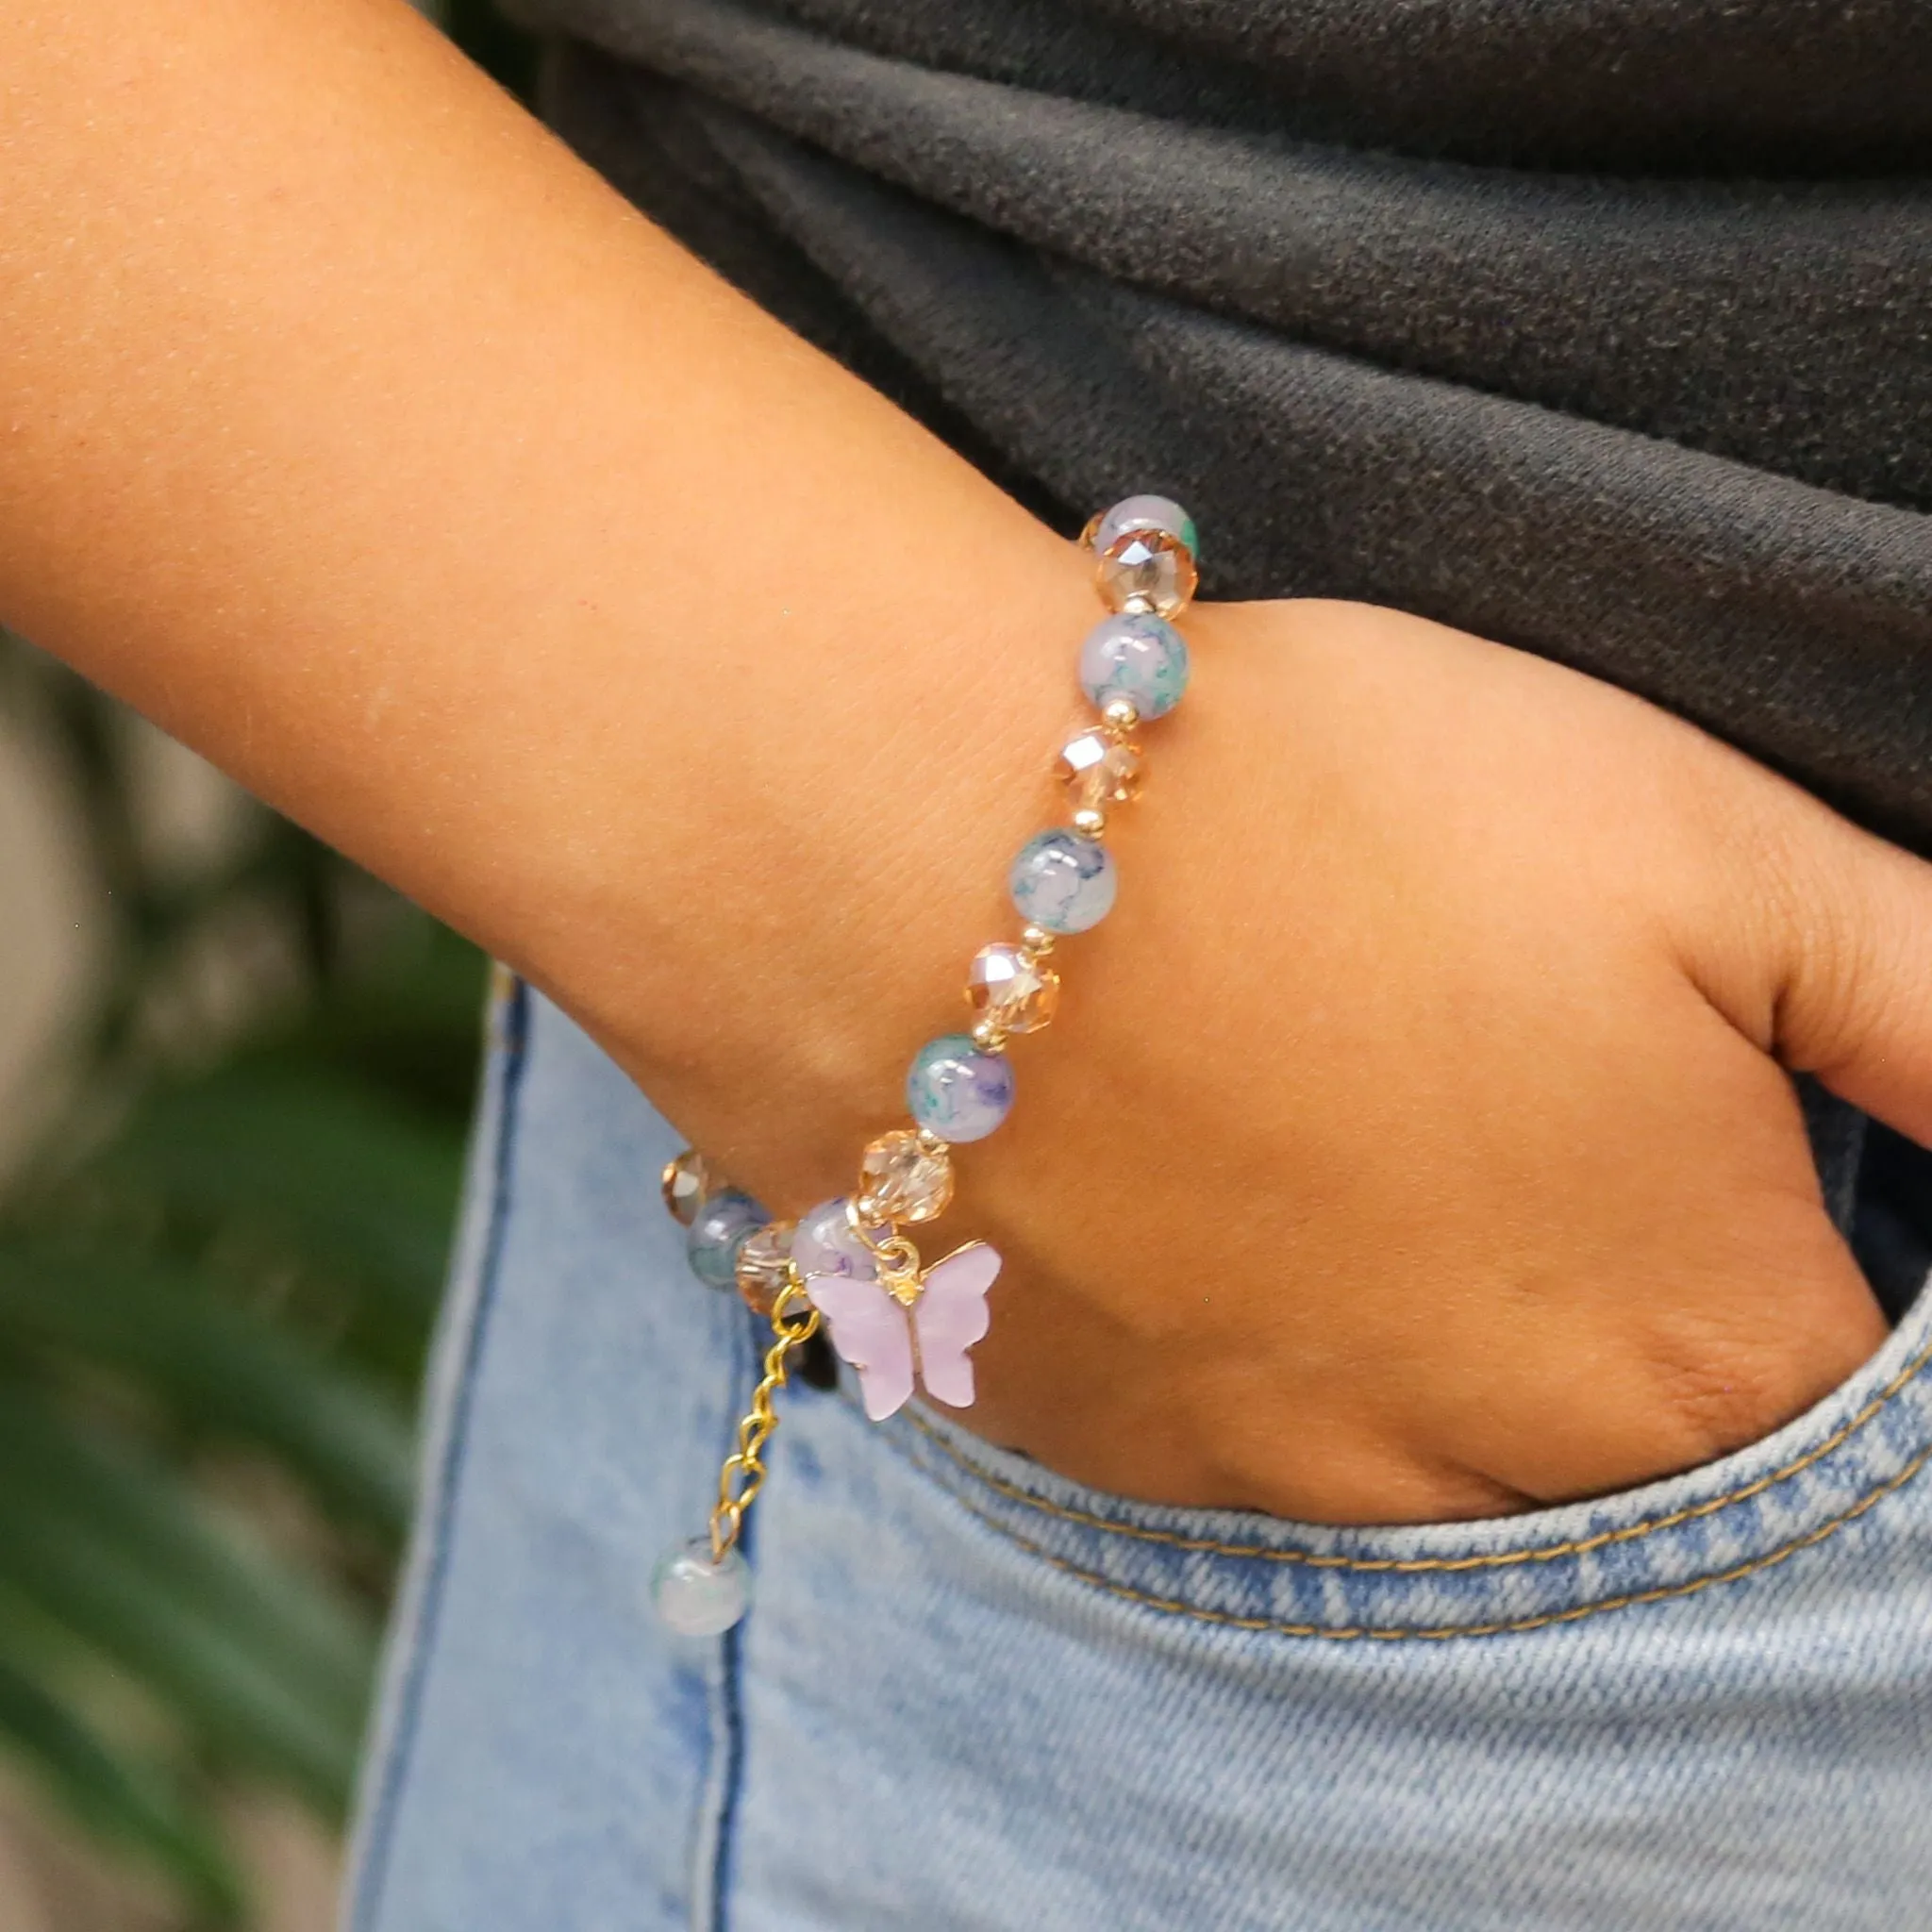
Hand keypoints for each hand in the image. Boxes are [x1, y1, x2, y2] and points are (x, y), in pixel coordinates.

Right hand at [942, 596, 1930, 1521]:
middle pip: (1627, 1455)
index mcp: (1691, 1348)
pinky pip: (1231, 1435)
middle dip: (1606, 1305)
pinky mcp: (1099, 1445)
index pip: (1848, 1403)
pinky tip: (1201, 1177)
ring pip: (1423, 1461)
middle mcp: (1492, 1475)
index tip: (1695, 1133)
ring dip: (1425, 1329)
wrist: (928, 850)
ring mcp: (1275, 1480)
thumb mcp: (1714, 854)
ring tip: (1347, 1134)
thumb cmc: (1337, 816)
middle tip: (1498, 1113)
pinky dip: (1249, 1332)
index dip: (1788, 1248)